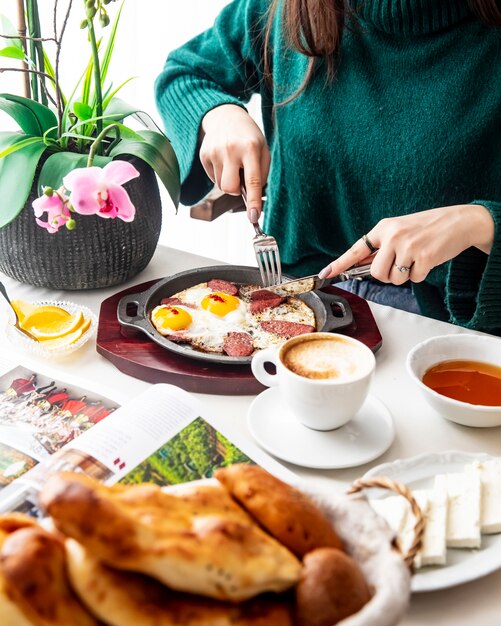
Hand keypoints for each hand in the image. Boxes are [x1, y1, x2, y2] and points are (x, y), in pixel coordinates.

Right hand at [200, 104, 269, 222]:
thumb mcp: (263, 149)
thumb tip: (254, 197)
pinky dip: (220, 175)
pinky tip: (224, 161)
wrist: (225, 116)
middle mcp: (230, 150)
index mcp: (250, 148)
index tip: (254, 217)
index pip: (252, 180)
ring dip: (229, 181)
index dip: (253, 202)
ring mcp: (214, 152)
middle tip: (241, 178)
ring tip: (233, 165)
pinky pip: (213, 178)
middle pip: (230, 188)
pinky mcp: (204, 155)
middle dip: (236, 190)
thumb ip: (262, 173)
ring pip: (221, 185)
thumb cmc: (249, 137)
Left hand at [318, 204, 494, 283]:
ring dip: (405, 276)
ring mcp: (408, 246)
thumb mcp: (400, 229)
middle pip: (376, 272)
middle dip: (387, 275)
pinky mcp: (423, 257)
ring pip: (393, 279)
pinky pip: (413, 279)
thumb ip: (382, 246)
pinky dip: (421, 275)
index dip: (339, 263)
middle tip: (401, 263)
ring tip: (416, 258)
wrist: (460, 221)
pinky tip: (428, 259)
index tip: (325, 273)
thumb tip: (361, 265)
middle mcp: (393, 236)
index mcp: (384, 228)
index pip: (356, 249)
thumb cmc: (428, 227)